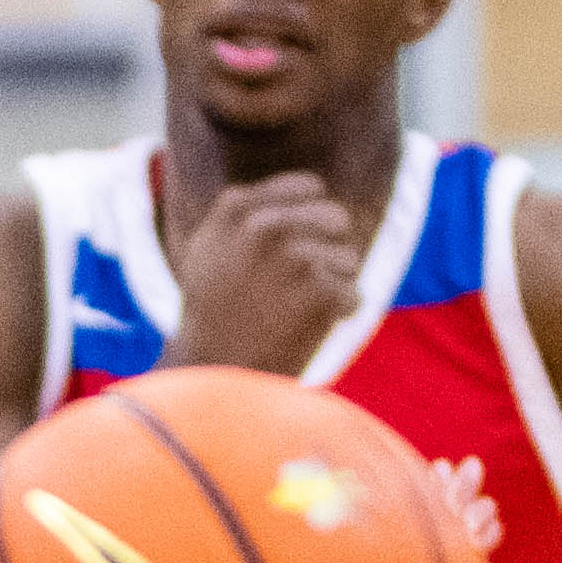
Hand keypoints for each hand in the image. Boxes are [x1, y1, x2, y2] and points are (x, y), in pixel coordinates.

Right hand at [165, 171, 365, 376]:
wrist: (212, 375)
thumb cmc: (211, 315)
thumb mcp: (208, 250)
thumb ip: (244, 213)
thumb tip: (302, 187)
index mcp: (235, 207)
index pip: (310, 187)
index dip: (311, 220)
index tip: (292, 251)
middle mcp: (263, 224)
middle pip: (336, 219)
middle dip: (327, 252)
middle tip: (295, 287)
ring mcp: (293, 256)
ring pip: (348, 259)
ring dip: (331, 288)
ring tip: (292, 311)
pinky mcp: (319, 290)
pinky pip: (353, 296)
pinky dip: (336, 318)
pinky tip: (302, 330)